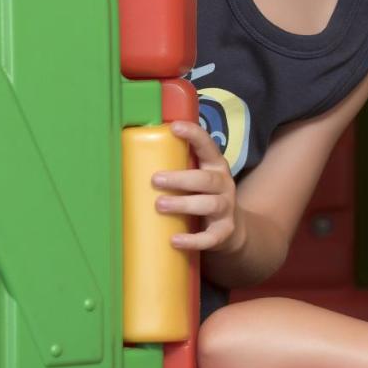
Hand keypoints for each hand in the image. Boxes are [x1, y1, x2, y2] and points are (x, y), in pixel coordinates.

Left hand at [157, 121, 241, 251]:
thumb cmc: (204, 198)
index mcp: (215, 167)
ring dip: (184, 204)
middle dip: (181, 178)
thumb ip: (179, 167)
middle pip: (206, 179)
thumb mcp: (198, 179)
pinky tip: (175, 240)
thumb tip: (134, 157)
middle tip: (155, 179)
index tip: (174, 127)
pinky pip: (211, 237)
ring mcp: (226, 209)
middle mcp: (224, 185)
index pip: (208, 146)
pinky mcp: (224, 232)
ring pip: (209, 204)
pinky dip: (193, 239)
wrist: (233, 230)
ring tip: (160, 205)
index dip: (193, 135)